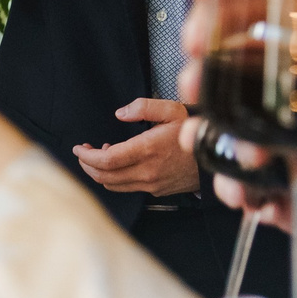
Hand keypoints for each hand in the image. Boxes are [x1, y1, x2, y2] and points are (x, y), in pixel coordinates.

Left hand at [72, 99, 198, 195]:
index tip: (79, 148)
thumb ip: (144, 107)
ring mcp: (151, 183)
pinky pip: (126, 187)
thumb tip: (120, 113)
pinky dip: (114, 177)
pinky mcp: (156, 190)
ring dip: (99, 172)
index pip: (107, 160)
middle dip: (87, 165)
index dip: (87, 156)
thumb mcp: (173, 110)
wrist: (217, 158)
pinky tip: (118, 163)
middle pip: (104, 176)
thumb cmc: (195, 132)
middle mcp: (147, 171)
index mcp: (148, 150)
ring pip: (113, 184)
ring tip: (99, 155)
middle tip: (83, 153)